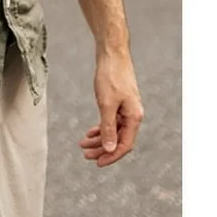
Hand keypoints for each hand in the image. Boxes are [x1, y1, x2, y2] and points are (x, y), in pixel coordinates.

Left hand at [79, 51, 143, 167]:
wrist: (112, 53)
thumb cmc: (110, 76)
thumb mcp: (106, 104)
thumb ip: (108, 128)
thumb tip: (110, 149)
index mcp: (134, 117)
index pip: (125, 145)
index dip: (111, 156)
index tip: (97, 163)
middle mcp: (133, 115)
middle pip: (119, 139)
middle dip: (102, 149)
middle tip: (86, 155)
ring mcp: (127, 108)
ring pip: (114, 131)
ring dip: (99, 139)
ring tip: (83, 144)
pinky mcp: (120, 102)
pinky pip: (111, 121)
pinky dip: (101, 127)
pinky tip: (90, 132)